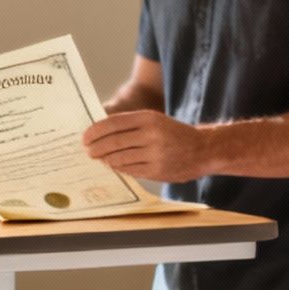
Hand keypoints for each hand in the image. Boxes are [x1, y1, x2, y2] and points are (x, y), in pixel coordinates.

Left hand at [82, 111, 210, 182]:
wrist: (203, 150)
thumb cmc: (174, 134)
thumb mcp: (155, 121)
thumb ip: (131, 125)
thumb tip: (101, 132)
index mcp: (149, 118)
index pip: (113, 123)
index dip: (95, 131)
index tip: (85, 137)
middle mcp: (151, 135)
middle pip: (113, 142)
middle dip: (96, 148)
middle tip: (88, 151)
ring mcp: (154, 154)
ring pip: (119, 158)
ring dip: (106, 159)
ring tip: (100, 158)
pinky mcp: (156, 171)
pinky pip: (130, 170)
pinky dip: (119, 168)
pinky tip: (115, 165)